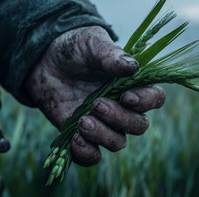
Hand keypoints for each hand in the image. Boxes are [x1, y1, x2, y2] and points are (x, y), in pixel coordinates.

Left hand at [25, 26, 165, 165]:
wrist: (43, 59)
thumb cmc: (75, 48)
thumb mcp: (92, 42)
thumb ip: (111, 54)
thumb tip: (133, 66)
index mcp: (132, 84)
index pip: (154, 98)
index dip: (145, 101)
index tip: (125, 96)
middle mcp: (122, 107)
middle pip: (139, 125)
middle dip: (120, 118)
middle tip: (96, 104)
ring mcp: (103, 123)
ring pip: (117, 142)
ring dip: (102, 135)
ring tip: (82, 120)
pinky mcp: (82, 135)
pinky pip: (92, 156)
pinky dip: (86, 153)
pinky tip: (74, 139)